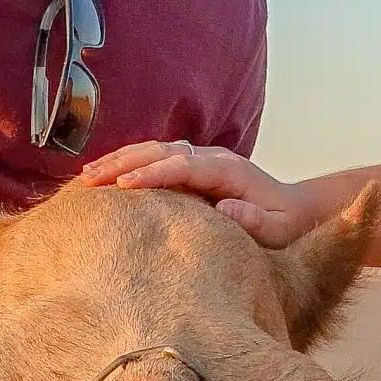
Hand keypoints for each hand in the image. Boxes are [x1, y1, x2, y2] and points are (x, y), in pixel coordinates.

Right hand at [81, 139, 316, 247]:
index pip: (183, 166)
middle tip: (88, 179)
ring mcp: (201, 158)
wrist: (295, 208)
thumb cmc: (284, 225)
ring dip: (119, 160)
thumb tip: (226, 208)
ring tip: (85, 176)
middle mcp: (212, 157)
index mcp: (228, 171)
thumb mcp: (276, 229)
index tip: (123, 186)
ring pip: (153, 150)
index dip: (152, 174)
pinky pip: (156, 159)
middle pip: (160, 151)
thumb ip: (254, 220)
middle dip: (123, 163)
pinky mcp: (193, 166)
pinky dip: (128, 164)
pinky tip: (104, 176)